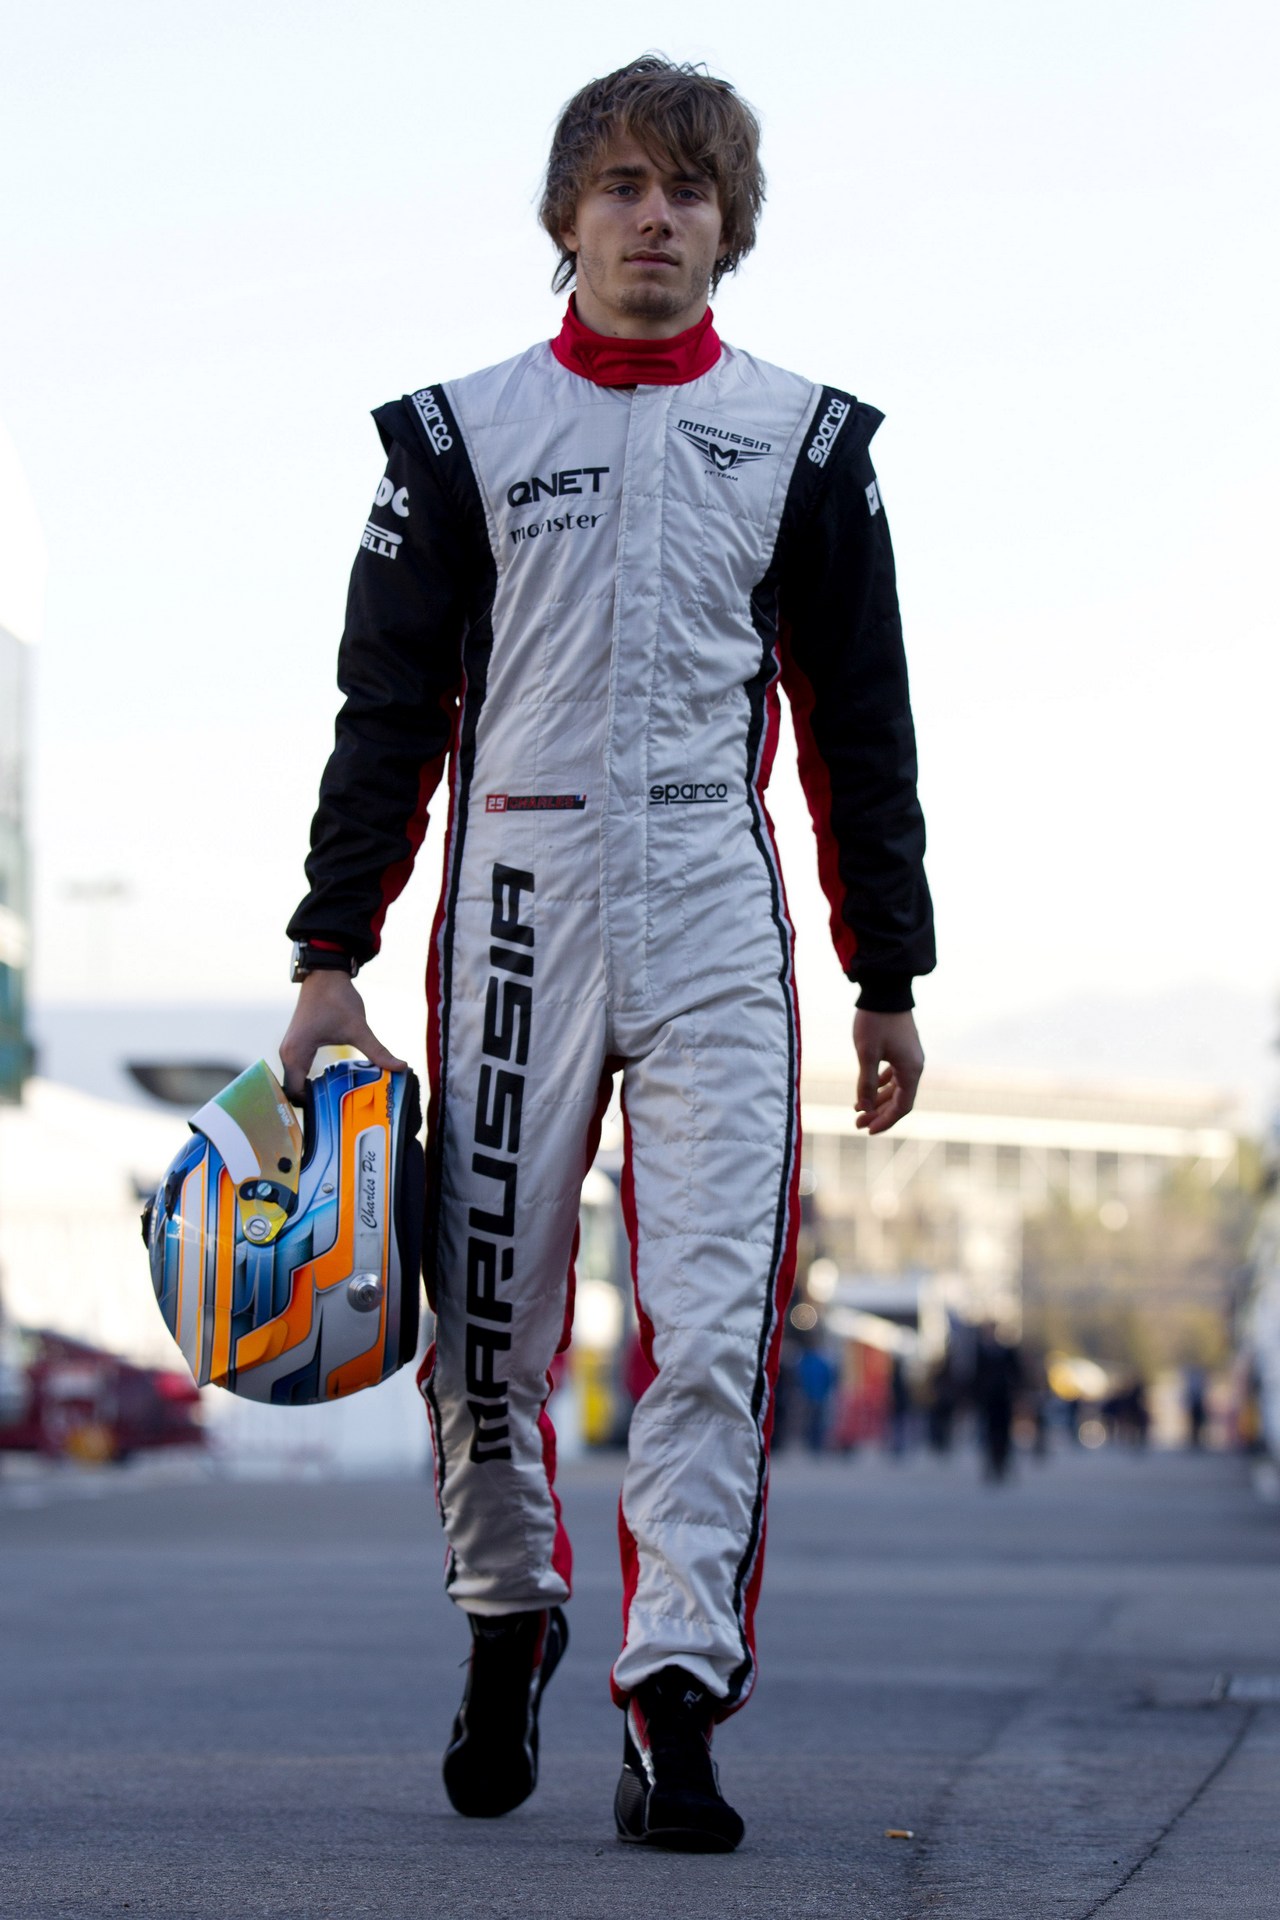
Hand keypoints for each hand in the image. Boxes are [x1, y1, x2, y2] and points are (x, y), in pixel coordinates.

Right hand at [278, 971, 407, 1101]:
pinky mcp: (296, 1044)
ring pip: (297, 1081)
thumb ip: (378, 1051)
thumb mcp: (358, 1028)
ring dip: (312, 1092)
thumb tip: (402, 1067)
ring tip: (336, 1102)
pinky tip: (331, 1085)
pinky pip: (299, 1071)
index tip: (332, 1115)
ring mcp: (290, 1048)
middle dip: (314, 1102)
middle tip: (337, 1113)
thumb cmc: (336, 998)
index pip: (295, 1093)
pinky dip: (311, 1080)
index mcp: (295, 1053)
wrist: (325, 975)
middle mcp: (287, 1053)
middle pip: (295, 1090)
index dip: (311, 1106)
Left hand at [853, 1009, 922, 1134]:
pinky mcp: (902, 1049)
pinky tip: (866, 1090)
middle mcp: (914, 1066)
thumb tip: (864, 1108)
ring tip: (857, 1108)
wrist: (885, 990)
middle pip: (899, 1100)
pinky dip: (880, 1085)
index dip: (885, 1121)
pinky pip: (894, 1075)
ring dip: (878, 1100)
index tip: (867, 1130)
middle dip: (879, 1113)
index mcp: (911, 1070)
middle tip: (857, 1122)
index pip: (902, 1107)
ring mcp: (909, 1057)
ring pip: (895, 1088)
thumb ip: (866, 1083)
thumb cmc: (875, 1021)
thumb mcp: (866, 1054)